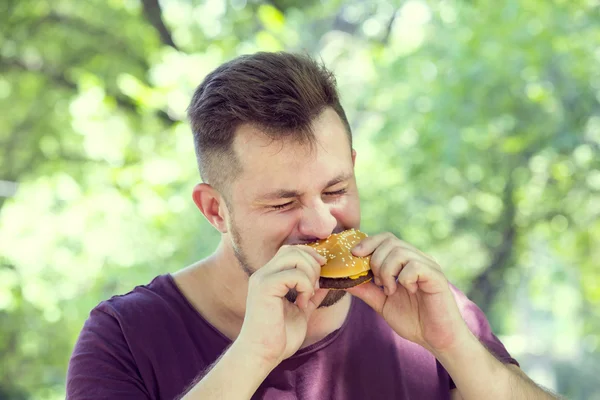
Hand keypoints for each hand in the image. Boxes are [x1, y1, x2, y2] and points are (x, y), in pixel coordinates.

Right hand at [237, 245, 329, 366]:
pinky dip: (304, 286)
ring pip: (294, 256)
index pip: (290, 250)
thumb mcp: (302, 311)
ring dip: (309, 274)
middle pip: (293, 249)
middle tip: (315, 287)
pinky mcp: (265, 288)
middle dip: (312, 263)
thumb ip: (311, 296)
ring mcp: (262, 279)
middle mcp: (263, 273)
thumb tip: (327, 284)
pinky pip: (293, 274)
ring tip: (308, 295)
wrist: (262, 355)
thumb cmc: (279, 337)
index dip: (309, 255)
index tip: (322, 271)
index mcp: (269, 277)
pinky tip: (301, 304)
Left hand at [346, 232, 470, 353]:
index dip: (368, 242)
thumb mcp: (381, 303)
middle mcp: (417, 259)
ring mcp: (428, 266)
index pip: (385, 239)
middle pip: (389, 241)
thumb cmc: (413, 320)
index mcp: (404, 262)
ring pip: (400, 252)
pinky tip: (408, 291)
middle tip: (378, 283)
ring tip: (390, 290)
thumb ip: (365, 290)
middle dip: (375, 260)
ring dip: (387, 271)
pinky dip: (404, 278)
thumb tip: (343, 279)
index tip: (354, 254)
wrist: (436, 339)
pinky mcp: (436, 277)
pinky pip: (415, 266)